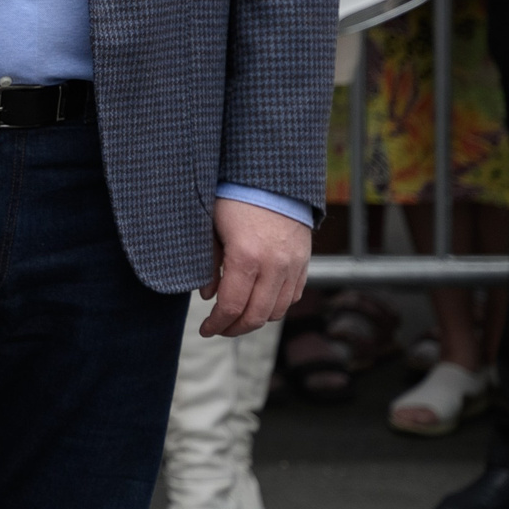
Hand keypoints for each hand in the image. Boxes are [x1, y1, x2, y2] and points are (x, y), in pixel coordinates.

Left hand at [200, 198, 310, 335]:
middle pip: (257, 316)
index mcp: (246, 257)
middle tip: (219, 329)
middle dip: (235, 328)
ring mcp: (293, 266)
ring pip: (278, 311)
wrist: (271, 178)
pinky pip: (293, 296)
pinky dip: (276, 305)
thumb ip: (209, 264)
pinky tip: (259, 302)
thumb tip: (208, 296)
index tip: (204, 330)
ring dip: (257, 319)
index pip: (232, 306)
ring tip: (237, 317)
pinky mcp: (304, 262)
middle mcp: (274, 266)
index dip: (217, 324)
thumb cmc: (233, 198)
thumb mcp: (211, 227)